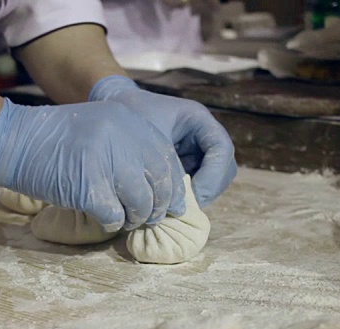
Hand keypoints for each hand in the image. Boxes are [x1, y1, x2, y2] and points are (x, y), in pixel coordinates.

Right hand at [0, 99, 185, 230]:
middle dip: (157, 206)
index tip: (171, 203)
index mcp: (129, 122)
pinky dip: (112, 223)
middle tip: (148, 217)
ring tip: (125, 218)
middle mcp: (123, 137)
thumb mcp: (100, 128)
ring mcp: (106, 161)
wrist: (15, 140)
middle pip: (159, 182)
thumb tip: (157, 185)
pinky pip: (115, 216)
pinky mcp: (88, 187)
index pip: (166, 158)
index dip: (173, 186)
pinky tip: (104, 218)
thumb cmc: (55, 139)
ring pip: (141, 202)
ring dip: (135, 217)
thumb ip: (130, 147)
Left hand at [89, 76, 236, 207]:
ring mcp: (198, 151)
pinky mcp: (188, 164)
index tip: (194, 194)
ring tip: (176, 206)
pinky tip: (169, 202)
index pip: (222, 148)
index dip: (213, 174)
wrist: (114, 109)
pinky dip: (189, 196)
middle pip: (225, 167)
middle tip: (186, 206)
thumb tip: (178, 198)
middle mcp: (203, 135)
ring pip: (215, 179)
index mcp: (198, 119)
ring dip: (201, 195)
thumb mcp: (147, 137)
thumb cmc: (130, 118)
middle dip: (209, 189)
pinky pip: (199, 184)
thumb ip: (165, 164)